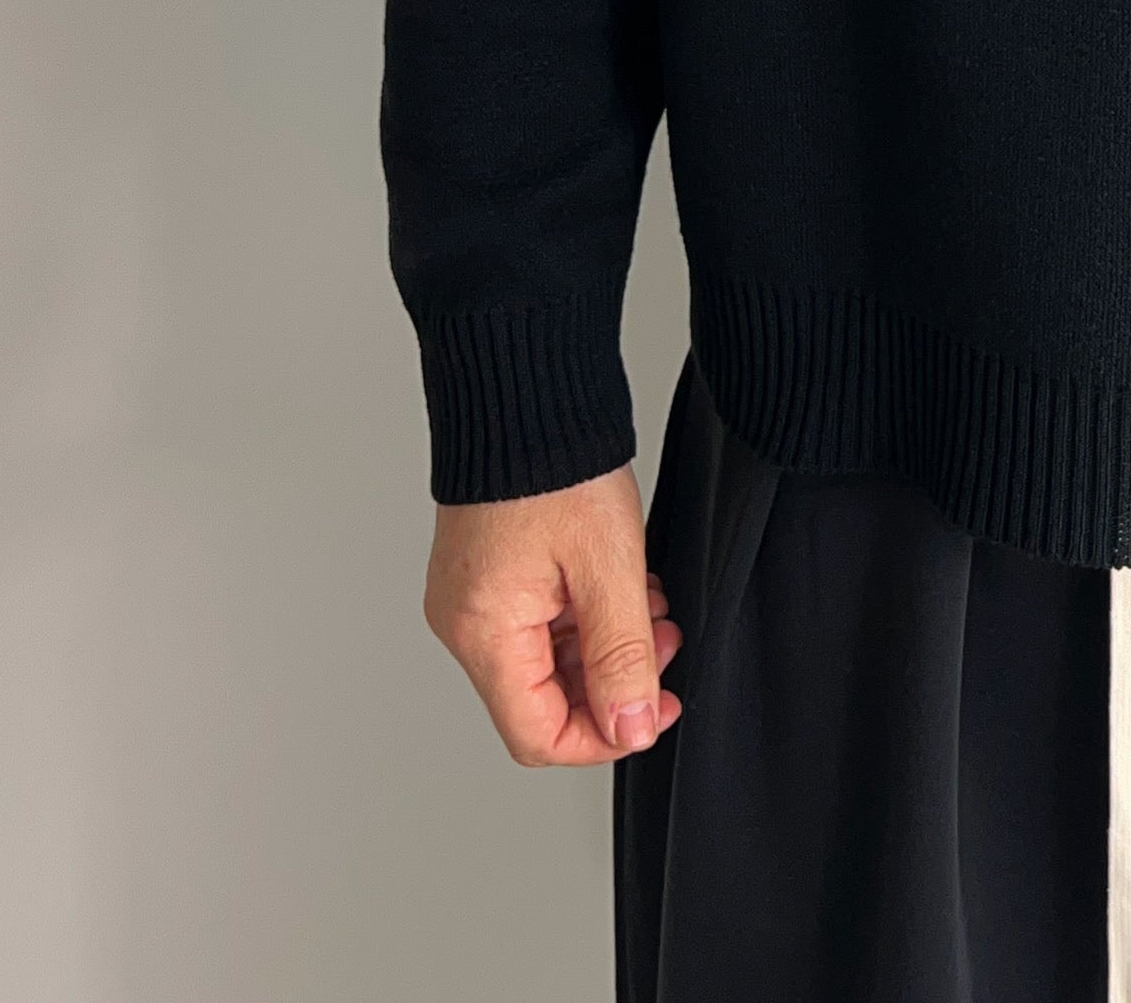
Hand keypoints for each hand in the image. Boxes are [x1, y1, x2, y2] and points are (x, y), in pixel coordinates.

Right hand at [423, 465, 684, 765]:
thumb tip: (631, 727)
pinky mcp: (489, 575)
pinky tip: (623, 585)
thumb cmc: (556, 464)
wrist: (526, 393)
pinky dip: (585, 616)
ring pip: (547, 660)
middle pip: (543, 699)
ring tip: (649, 602)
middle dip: (614, 679)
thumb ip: (623, 655)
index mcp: (484, 632)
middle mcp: (466, 623)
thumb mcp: (610, 566)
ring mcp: (474, 598)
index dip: (604, 736)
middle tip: (664, 641)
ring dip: (606, 643)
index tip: (656, 711)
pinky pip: (539, 623)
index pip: (537, 734)